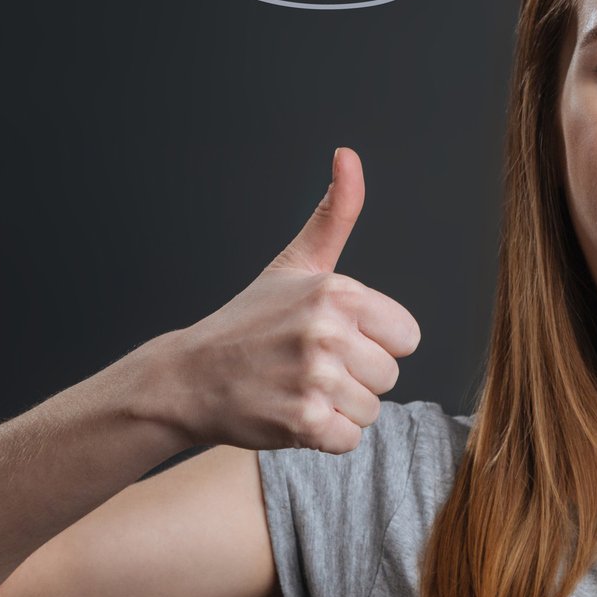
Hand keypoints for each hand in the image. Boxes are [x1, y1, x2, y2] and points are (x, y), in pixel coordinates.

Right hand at [151, 146, 422, 452]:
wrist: (188, 377)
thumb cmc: (248, 322)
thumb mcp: (294, 263)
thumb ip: (335, 214)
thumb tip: (349, 155)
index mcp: (337, 292)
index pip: (407, 336)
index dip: (374, 342)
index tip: (334, 339)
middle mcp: (327, 331)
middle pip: (390, 376)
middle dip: (355, 379)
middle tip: (307, 367)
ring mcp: (314, 377)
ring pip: (371, 410)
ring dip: (339, 409)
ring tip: (297, 389)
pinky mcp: (302, 421)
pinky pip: (348, 440)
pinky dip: (323, 437)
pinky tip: (291, 415)